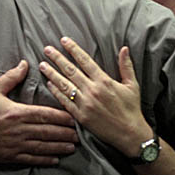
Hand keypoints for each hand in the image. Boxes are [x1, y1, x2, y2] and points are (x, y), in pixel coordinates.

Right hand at [0, 60, 77, 165]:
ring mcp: (14, 145)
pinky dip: (45, 160)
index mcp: (16, 112)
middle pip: (47, 132)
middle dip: (65, 133)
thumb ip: (11, 77)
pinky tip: (55, 160)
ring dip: (59, 147)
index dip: (62, 117)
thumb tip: (25, 63)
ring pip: (42, 147)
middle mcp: (18, 130)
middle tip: (80, 134)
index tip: (74, 117)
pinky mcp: (9, 156)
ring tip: (73, 147)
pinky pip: (31, 159)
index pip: (45, 114)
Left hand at [39, 37, 152, 157]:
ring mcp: (85, 104)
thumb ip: (126, 66)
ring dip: (52, 73)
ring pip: (64, 85)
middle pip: (70, 70)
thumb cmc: (131, 109)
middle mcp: (93, 90)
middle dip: (57, 58)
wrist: (130, 134)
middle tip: (47, 49)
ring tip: (42, 65)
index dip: (73, 49)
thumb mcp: (132, 85)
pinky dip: (56, 92)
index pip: (85, 60)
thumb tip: (124, 48)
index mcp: (104, 81)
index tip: (64, 41)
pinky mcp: (80, 116)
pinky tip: (49, 84)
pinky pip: (65, 101)